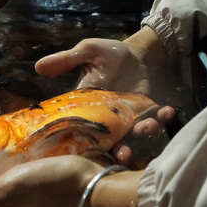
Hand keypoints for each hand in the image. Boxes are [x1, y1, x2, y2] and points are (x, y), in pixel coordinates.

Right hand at [36, 34, 174, 164]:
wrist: (136, 52)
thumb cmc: (108, 53)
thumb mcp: (87, 51)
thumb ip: (66, 60)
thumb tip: (38, 66)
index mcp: (88, 107)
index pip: (83, 131)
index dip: (86, 146)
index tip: (91, 154)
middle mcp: (107, 118)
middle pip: (109, 141)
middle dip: (118, 150)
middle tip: (125, 154)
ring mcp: (127, 118)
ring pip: (133, 135)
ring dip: (142, 134)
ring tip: (151, 126)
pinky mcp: (146, 113)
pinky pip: (153, 120)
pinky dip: (162, 118)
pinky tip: (168, 110)